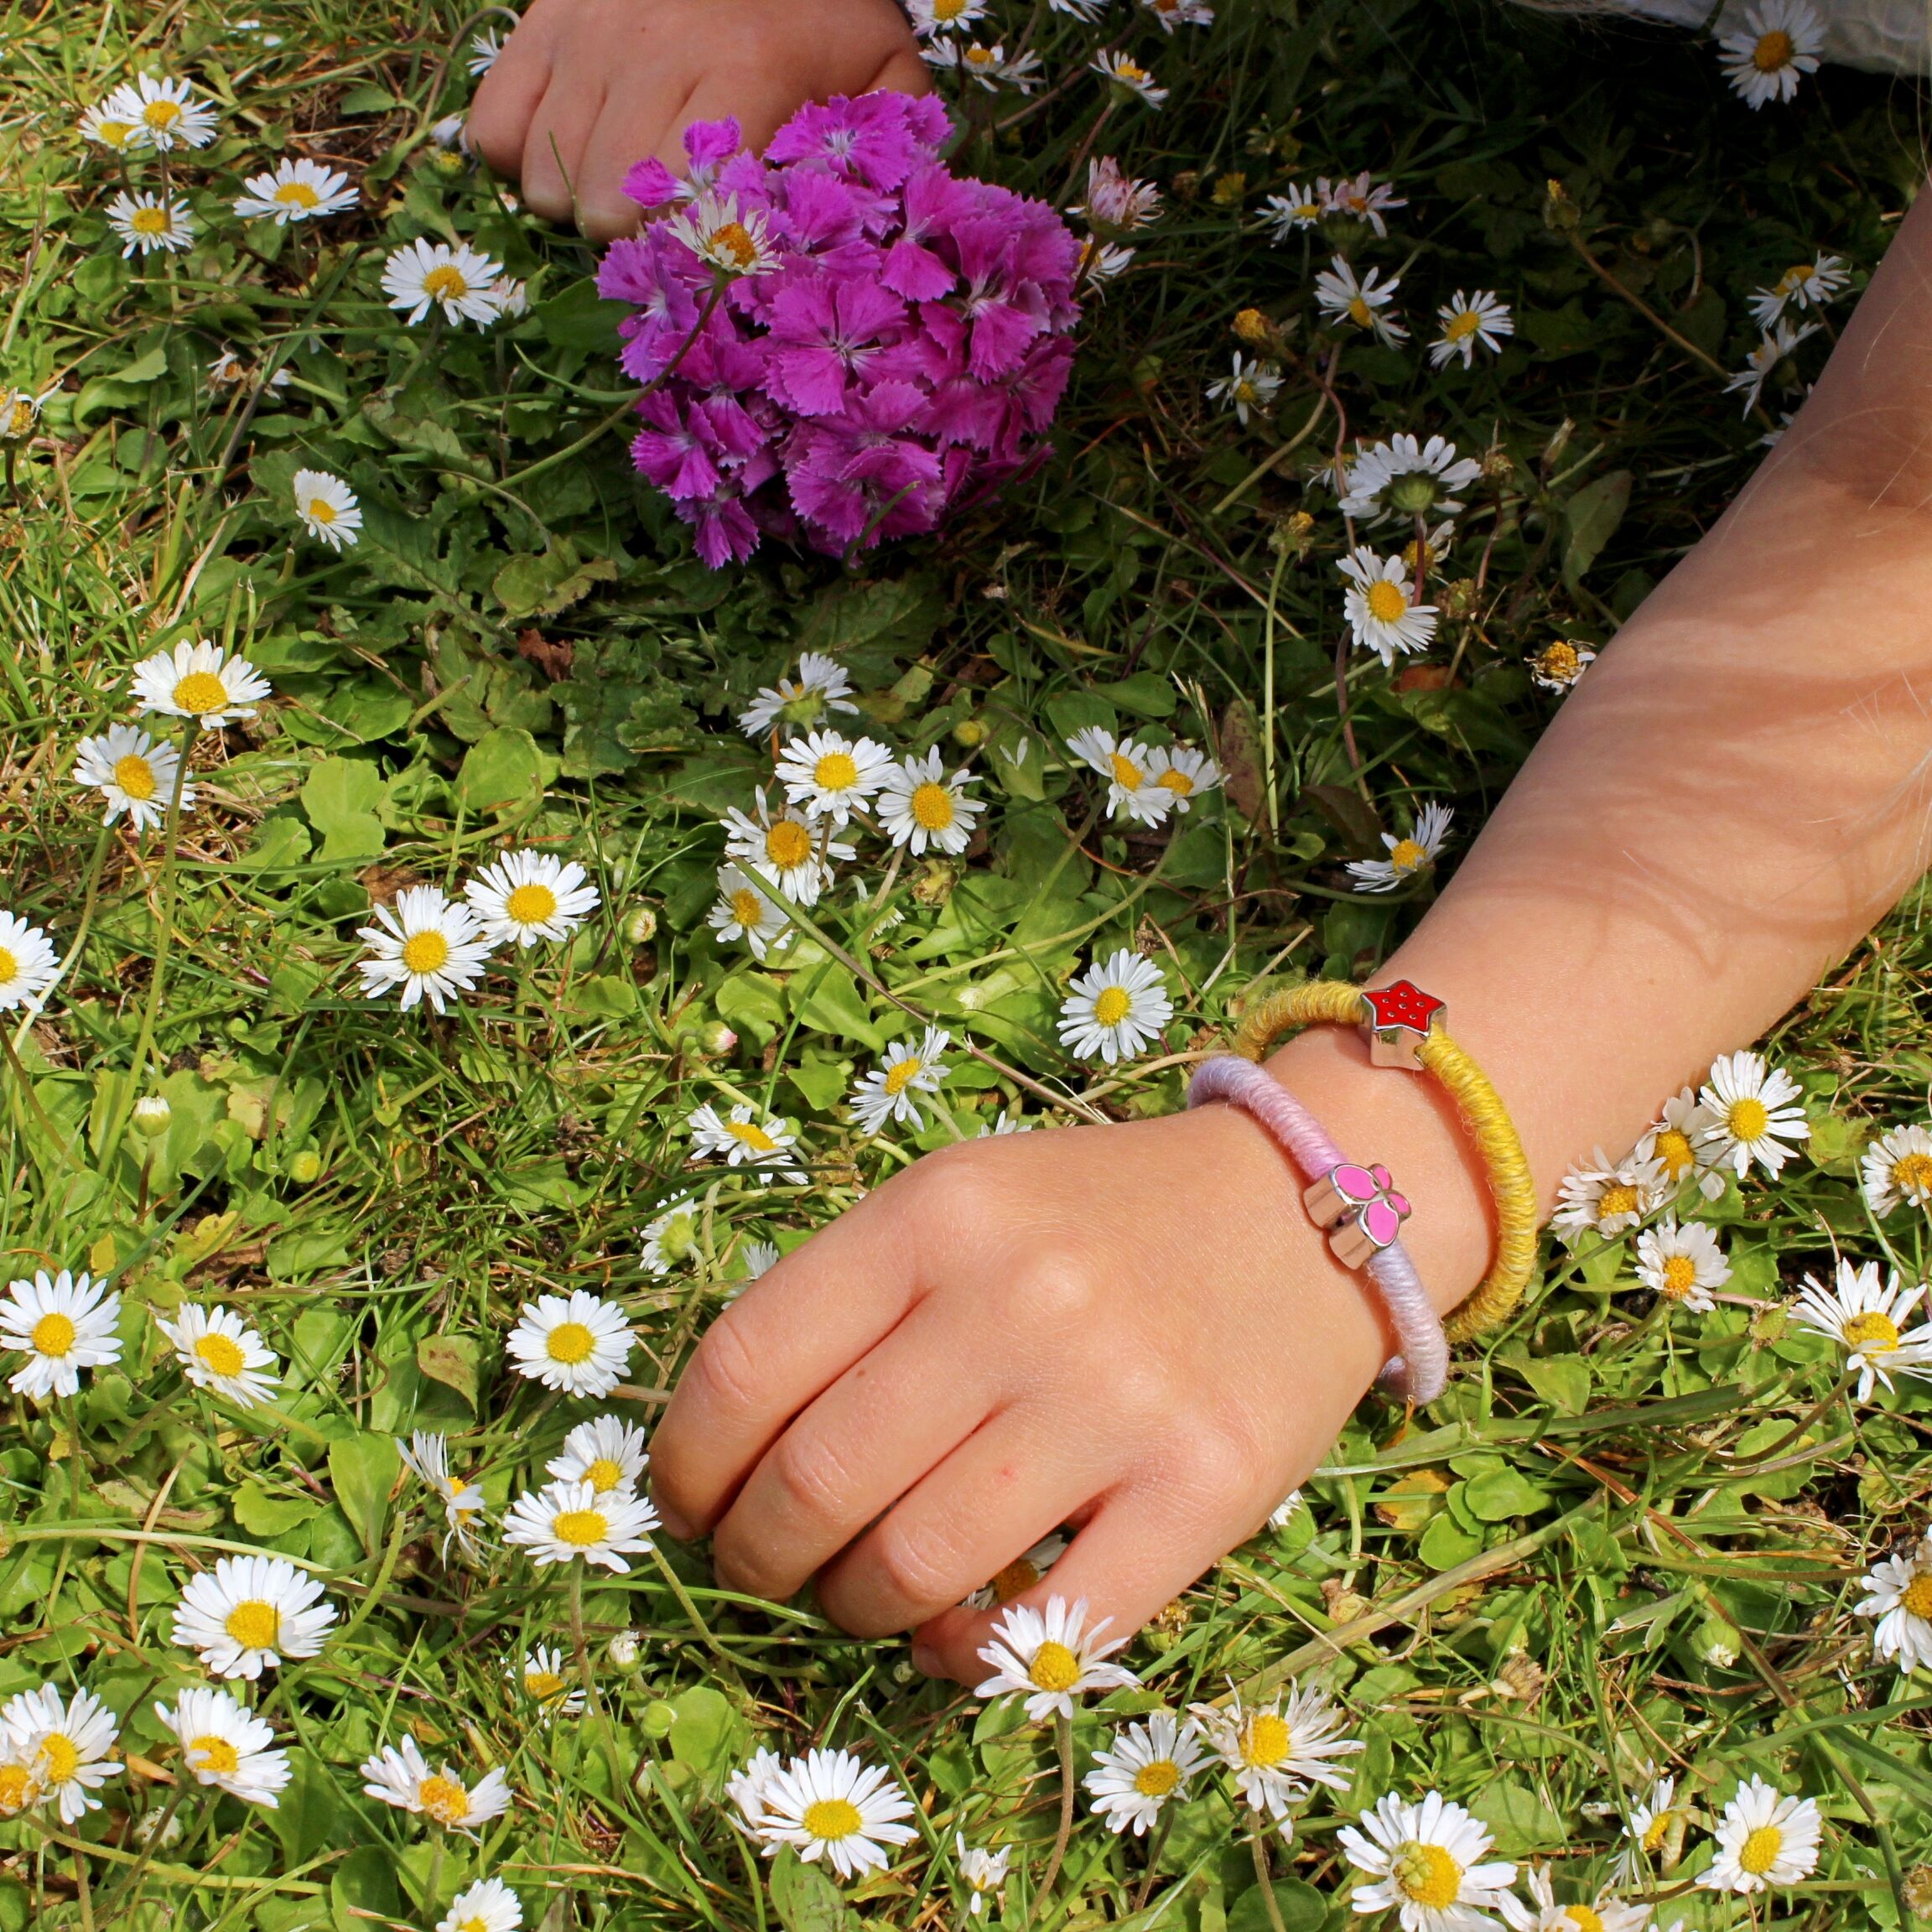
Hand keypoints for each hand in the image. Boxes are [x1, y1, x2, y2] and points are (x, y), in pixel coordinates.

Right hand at [467, 0, 928, 240]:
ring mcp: (589, 29)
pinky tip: (569, 157)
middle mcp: (655, 43)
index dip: (692, 256)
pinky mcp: (542, 18)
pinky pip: (493, 127)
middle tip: (662, 227)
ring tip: (619, 192)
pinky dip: (519, 160)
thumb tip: (862, 245)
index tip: (711, 258)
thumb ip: (886, 156)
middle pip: (602, 204)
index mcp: (747, 66)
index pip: (686, 209)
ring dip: (576, 206)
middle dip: (631, 239)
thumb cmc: (826, 13)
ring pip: (542, 174)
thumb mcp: (883, 73)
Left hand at [647, 1100, 1399, 1684]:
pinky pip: (1050, 1627)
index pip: (746, 1366)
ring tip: (862, 1595)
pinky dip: (971, 1658)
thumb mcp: (961, 1200)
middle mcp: (1018, 1297)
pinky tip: (954, 1638)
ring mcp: (1116, 1397)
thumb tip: (725, 1454)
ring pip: (913, 1567)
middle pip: (815, 1482)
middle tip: (769, 1567)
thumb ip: (850, 1298)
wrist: (1302, 1208)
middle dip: (758, 1557)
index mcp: (936, 1214)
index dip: (686, 1465)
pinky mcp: (1207, 1488)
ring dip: (855, 1609)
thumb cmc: (1098, 1216)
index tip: (690, 1507)